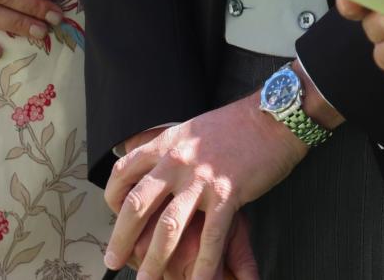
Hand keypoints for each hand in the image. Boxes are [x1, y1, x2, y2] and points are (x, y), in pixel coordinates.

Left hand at [103, 92, 299, 279]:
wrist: (271, 118)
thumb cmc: (233, 125)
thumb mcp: (191, 129)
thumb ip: (171, 149)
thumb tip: (154, 167)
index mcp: (166, 143)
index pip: (125, 171)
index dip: (113, 196)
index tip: (113, 215)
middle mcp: (177, 161)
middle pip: (138, 204)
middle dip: (121, 237)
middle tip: (112, 259)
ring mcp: (201, 179)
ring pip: (168, 227)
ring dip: (154, 259)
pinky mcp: (227, 195)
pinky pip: (210, 238)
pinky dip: (201, 266)